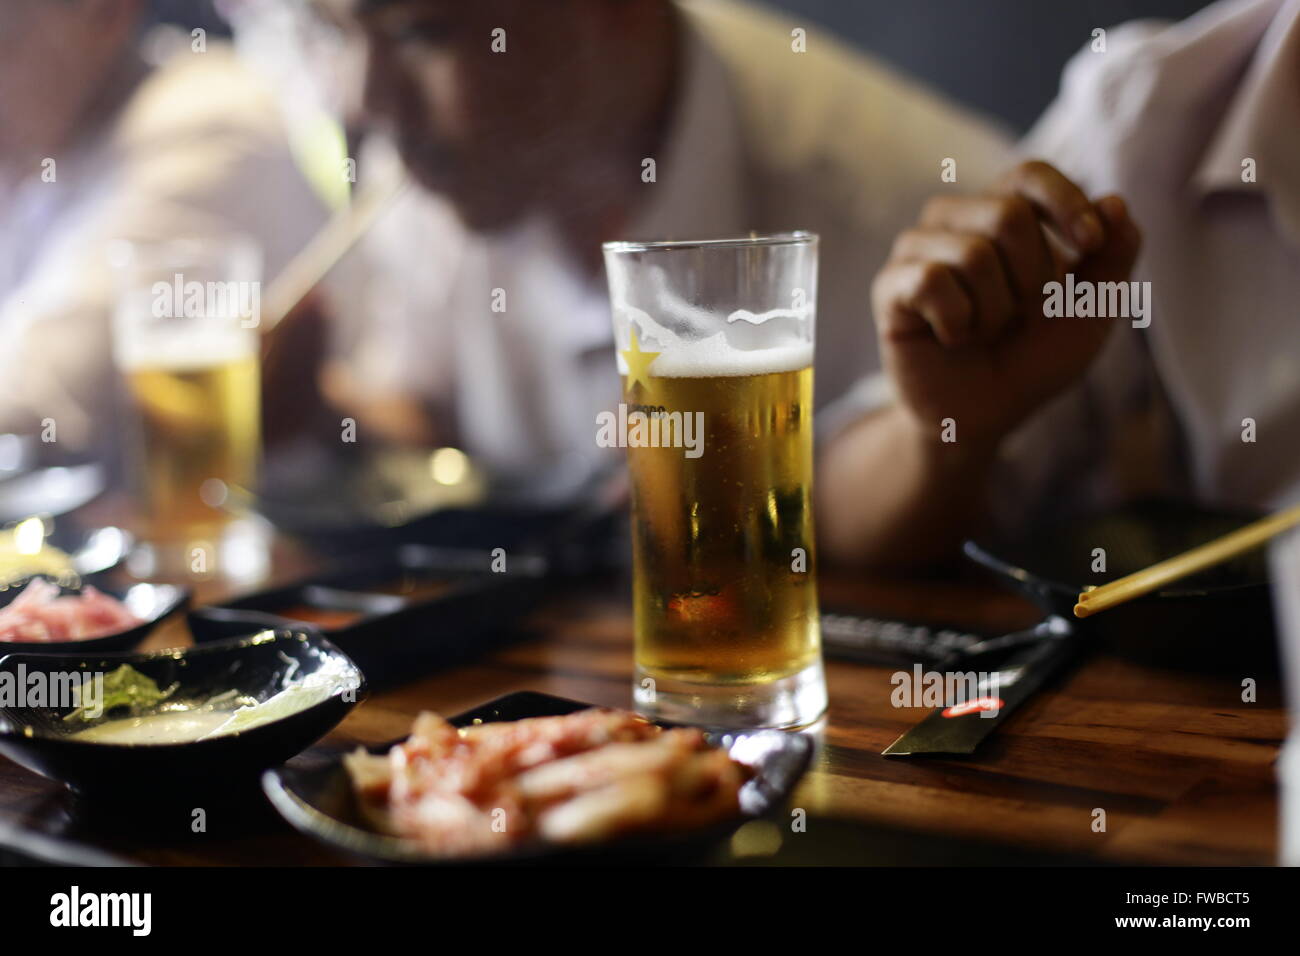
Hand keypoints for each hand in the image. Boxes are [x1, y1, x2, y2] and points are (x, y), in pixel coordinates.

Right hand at [870, 160, 1141, 450]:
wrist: (986, 414)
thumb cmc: (1033, 356)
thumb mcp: (1091, 310)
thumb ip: (1114, 256)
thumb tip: (1115, 201)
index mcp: (1001, 211)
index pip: (1029, 174)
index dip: (1065, 202)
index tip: (1090, 245)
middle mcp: (954, 220)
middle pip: (1007, 213)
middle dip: (1032, 278)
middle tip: (1019, 315)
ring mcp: (916, 251)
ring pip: (972, 252)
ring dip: (995, 309)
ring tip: (983, 331)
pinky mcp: (889, 287)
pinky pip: (932, 281)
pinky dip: (957, 322)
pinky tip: (952, 338)